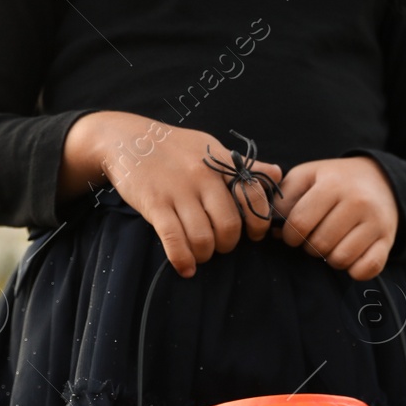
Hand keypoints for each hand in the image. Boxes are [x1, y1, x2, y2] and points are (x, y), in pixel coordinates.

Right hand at [60, 111, 281, 277]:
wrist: (126, 138)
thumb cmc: (175, 148)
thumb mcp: (211, 148)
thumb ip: (245, 167)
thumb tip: (279, 175)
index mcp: (221, 163)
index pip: (254, 196)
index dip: (259, 222)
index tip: (252, 234)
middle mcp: (203, 176)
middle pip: (230, 226)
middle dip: (228, 245)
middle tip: (221, 246)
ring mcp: (178, 190)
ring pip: (203, 238)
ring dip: (205, 254)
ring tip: (201, 254)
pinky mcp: (154, 203)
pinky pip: (174, 240)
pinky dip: (183, 260)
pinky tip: (186, 268)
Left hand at [274, 156, 398, 280]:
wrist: (381, 180)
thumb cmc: (336, 181)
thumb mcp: (308, 177)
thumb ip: (285, 199)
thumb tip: (275, 232)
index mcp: (333, 184)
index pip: (300, 222)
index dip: (290, 235)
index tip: (293, 234)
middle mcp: (358, 202)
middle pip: (320, 244)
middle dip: (310, 247)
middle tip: (314, 238)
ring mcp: (376, 222)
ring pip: (341, 259)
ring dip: (330, 259)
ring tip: (331, 245)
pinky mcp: (387, 240)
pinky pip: (367, 269)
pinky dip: (354, 270)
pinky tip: (350, 257)